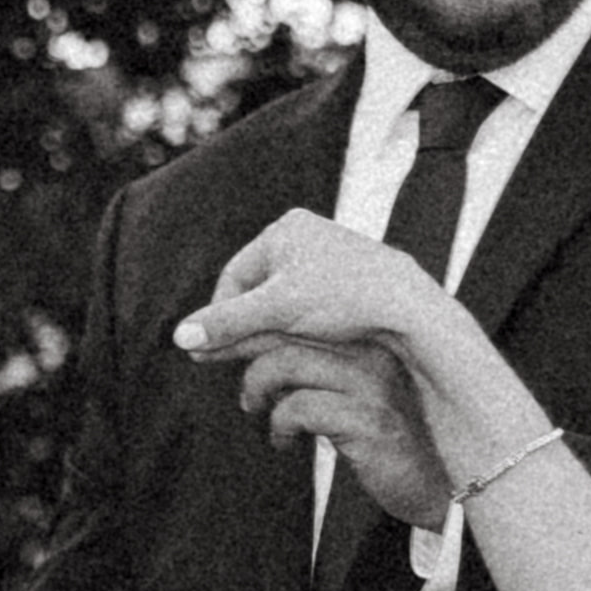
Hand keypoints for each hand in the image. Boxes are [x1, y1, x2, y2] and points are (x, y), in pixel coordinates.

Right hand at [180, 214, 457, 383]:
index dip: (218, 316)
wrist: (410, 308)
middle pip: (256, 289)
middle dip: (239, 326)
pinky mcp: (348, 281)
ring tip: (253, 360)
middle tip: (221, 359)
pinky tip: (290, 351)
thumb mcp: (278, 312)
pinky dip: (293, 329)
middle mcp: (305, 236)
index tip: (208, 349)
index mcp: (285, 230)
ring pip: (281, 301)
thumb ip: (227, 323)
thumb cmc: (344, 299)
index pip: (234, 277)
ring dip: (264, 331)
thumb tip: (180, 337)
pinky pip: (307, 306)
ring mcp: (328, 258)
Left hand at [231, 329, 450, 528]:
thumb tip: (249, 344)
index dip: (251, 323)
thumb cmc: (385, 433)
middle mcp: (373, 349)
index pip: (297, 309)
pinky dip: (279, 426)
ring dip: (256, 387)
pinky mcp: (368, 421)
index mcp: (367, 335)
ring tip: (255, 407)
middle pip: (286, 328)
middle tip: (214, 364)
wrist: (436, 482)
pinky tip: (284, 442)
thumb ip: (315, 362)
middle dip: (238, 346)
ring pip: (286, 363)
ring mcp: (372, 384)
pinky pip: (299, 408)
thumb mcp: (350, 389)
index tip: (221, 342)